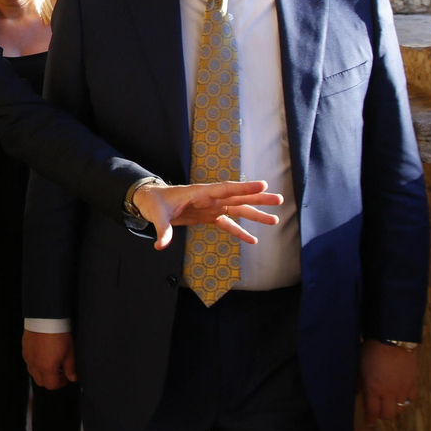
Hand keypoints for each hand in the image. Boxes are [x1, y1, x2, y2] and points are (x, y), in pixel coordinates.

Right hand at [23, 330, 75, 390]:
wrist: (45, 318)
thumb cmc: (59, 335)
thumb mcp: (70, 352)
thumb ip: (70, 368)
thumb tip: (72, 378)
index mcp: (47, 368)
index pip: (51, 385)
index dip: (60, 383)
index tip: (66, 377)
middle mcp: (35, 365)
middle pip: (41, 382)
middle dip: (50, 380)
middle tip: (59, 371)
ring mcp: (28, 358)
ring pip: (33, 373)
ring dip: (41, 373)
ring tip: (49, 364)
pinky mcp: (24, 350)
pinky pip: (28, 363)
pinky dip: (35, 364)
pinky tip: (42, 355)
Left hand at [132, 180, 283, 249]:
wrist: (150, 202)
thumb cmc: (155, 203)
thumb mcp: (157, 215)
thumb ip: (163, 230)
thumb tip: (161, 245)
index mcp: (200, 192)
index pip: (225, 189)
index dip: (244, 187)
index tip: (263, 185)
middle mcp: (209, 198)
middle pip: (238, 197)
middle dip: (258, 199)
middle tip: (279, 200)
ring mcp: (211, 207)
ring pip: (237, 209)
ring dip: (255, 214)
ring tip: (275, 219)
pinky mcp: (208, 216)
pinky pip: (228, 224)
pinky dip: (240, 231)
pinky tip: (254, 240)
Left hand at [360, 340, 417, 425]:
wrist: (394, 338)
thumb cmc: (372, 349)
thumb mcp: (360, 365)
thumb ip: (359, 381)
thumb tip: (356, 393)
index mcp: (374, 388)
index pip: (372, 410)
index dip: (370, 419)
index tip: (369, 423)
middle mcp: (389, 392)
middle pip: (388, 414)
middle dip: (382, 415)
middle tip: (378, 412)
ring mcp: (404, 388)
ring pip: (401, 409)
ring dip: (394, 409)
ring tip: (389, 404)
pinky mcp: (414, 383)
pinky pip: (411, 399)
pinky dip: (405, 401)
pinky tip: (401, 397)